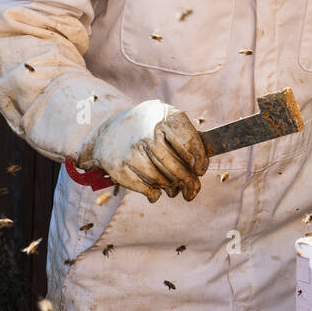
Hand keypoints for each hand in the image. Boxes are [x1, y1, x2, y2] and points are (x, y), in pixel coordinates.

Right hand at [80, 101, 207, 202]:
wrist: (111, 130)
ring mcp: (132, 149)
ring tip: (174, 188)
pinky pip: (147, 188)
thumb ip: (187, 140)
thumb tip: (200, 170)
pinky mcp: (120, 167)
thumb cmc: (150, 128)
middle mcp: (148, 132)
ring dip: (172, 188)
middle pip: (177, 167)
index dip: (200, 162)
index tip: (200, 171)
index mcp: (166, 116)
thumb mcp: (169, 122)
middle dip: (189, 182)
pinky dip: (155, 194)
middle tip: (193, 189)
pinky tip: (157, 191)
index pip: (191, 145)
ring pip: (162, 180)